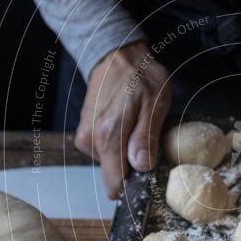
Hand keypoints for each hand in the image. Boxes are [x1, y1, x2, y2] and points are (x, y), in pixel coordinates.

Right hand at [74, 41, 170, 197]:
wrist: (116, 54)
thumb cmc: (140, 76)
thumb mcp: (155, 104)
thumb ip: (146, 138)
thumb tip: (141, 168)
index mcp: (108, 136)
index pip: (114, 184)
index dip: (133, 186)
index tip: (147, 177)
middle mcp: (90, 140)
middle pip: (114, 174)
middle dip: (132, 165)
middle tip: (148, 139)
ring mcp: (85, 136)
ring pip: (110, 162)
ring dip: (125, 151)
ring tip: (137, 125)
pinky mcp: (85, 131)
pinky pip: (104, 150)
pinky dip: (117, 143)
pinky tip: (126, 123)